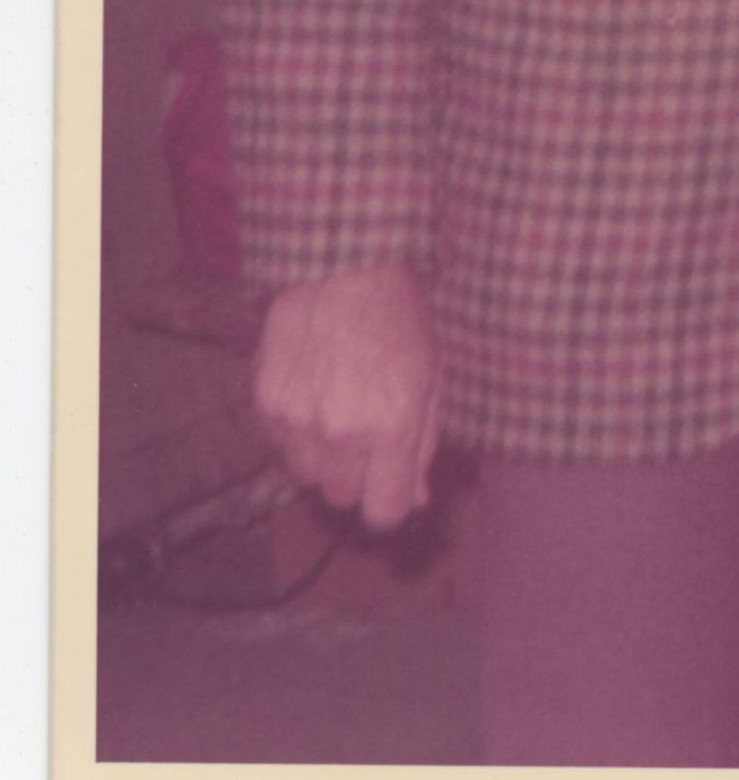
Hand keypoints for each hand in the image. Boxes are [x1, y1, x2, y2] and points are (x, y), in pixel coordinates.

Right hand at [254, 262, 440, 530]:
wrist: (344, 265)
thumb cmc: (399, 316)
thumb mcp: (431, 375)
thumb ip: (424, 443)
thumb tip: (418, 498)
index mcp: (392, 425)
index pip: (384, 513)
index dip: (390, 504)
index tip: (392, 486)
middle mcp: (342, 432)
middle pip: (342, 498)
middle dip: (357, 478)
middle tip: (368, 438)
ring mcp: (299, 420)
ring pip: (307, 476)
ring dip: (323, 457)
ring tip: (339, 409)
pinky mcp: (267, 404)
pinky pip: (280, 445)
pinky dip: (296, 433)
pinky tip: (314, 393)